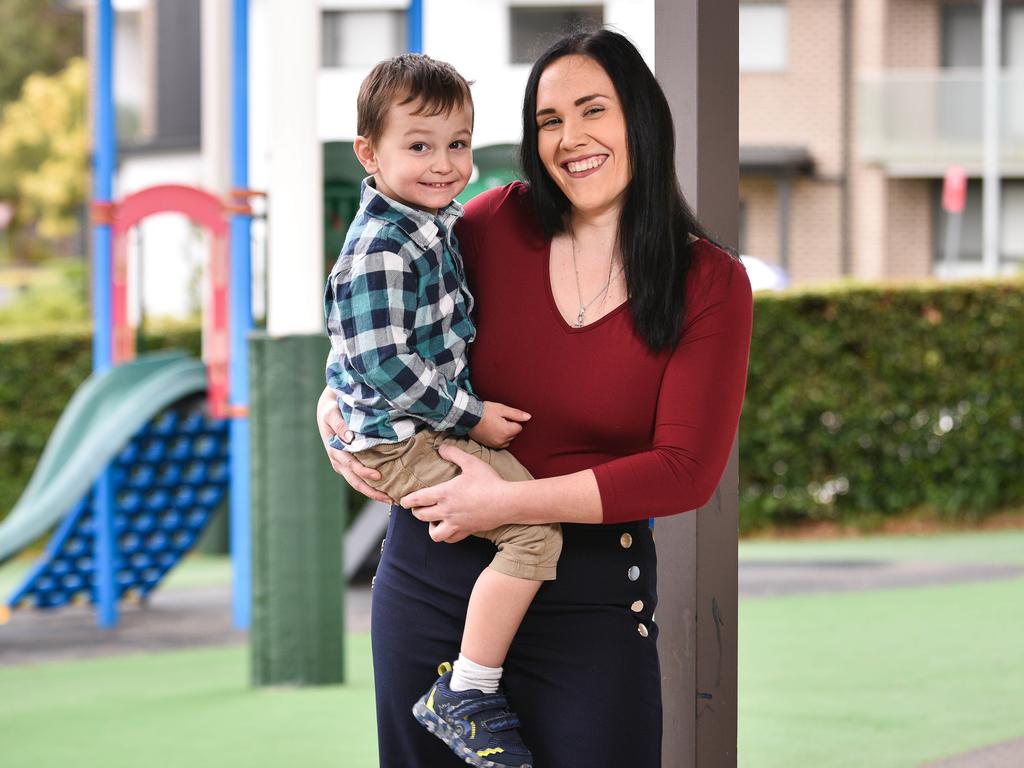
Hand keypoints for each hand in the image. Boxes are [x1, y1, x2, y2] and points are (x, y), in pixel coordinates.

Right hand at [315, 385, 393, 503]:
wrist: (329, 405)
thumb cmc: (332, 406)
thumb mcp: (331, 411)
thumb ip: (338, 424)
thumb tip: (348, 437)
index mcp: (335, 451)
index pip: (351, 467)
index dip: (364, 473)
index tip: (379, 477)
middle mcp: (339, 461)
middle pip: (355, 481)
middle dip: (373, 492)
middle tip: (391, 499)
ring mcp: (344, 464)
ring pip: (358, 483)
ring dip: (374, 492)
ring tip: (392, 500)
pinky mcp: (350, 462)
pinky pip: (361, 477)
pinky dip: (373, 485)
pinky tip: (387, 489)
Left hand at [401, 446, 513, 542]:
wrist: (506, 502)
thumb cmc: (489, 481)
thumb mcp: (471, 462)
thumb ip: (454, 453)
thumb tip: (441, 447)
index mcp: (444, 493)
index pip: (418, 499)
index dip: (408, 501)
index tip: (403, 501)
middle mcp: (447, 511)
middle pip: (421, 516)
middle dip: (416, 512)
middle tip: (418, 508)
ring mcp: (456, 523)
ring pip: (434, 534)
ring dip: (430, 527)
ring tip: (434, 520)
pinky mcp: (467, 531)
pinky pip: (451, 539)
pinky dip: (446, 535)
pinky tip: (449, 528)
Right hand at [468, 401, 530, 448]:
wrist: (468, 417)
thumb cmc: (485, 411)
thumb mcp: (502, 409)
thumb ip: (516, 414)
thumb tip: (529, 417)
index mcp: (507, 431)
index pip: (519, 427)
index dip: (513, 420)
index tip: (504, 416)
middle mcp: (503, 440)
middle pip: (514, 434)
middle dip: (510, 427)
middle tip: (499, 419)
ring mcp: (495, 444)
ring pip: (507, 440)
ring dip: (505, 433)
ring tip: (495, 424)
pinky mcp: (489, 445)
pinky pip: (500, 443)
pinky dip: (499, 438)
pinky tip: (492, 430)